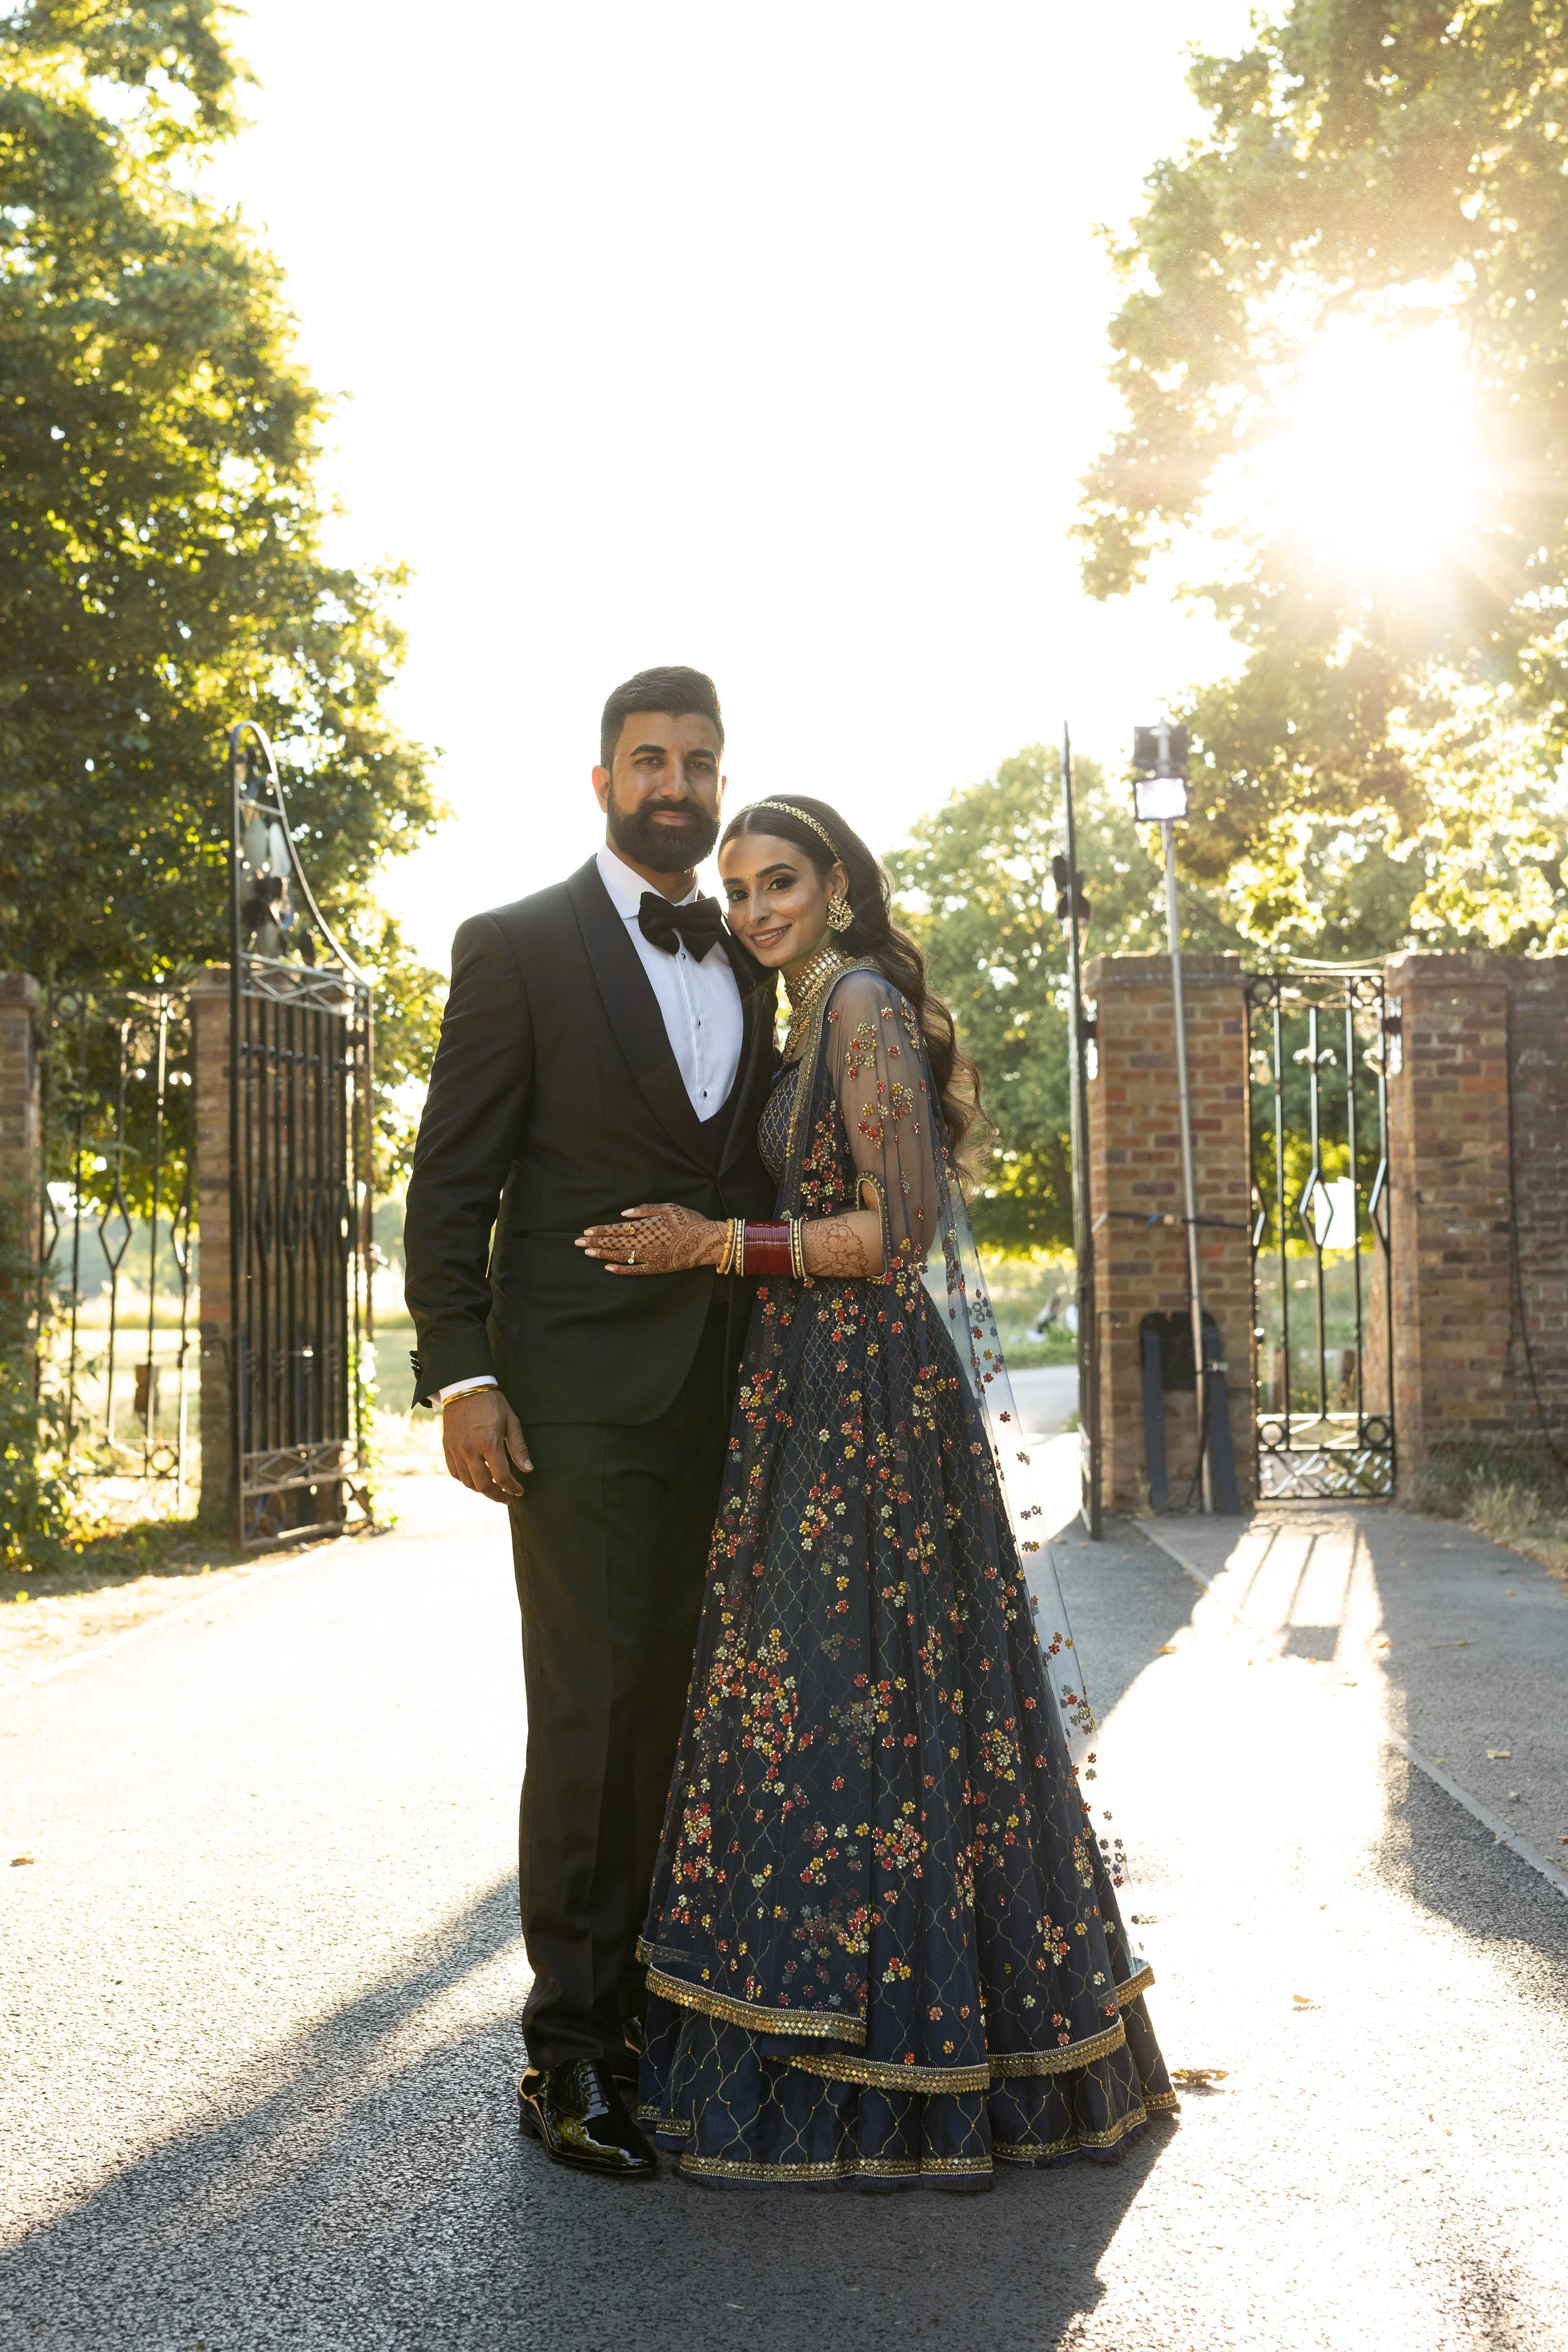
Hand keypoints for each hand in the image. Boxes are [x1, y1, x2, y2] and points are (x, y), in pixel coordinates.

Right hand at [442, 1388, 531, 1500]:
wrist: (464, 1387)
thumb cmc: (491, 1403)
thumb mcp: (511, 1421)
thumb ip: (518, 1448)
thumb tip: (528, 1469)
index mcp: (489, 1443)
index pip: (502, 1476)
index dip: (512, 1488)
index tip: (519, 1491)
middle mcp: (470, 1449)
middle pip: (483, 1485)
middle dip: (496, 1495)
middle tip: (506, 1498)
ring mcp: (456, 1449)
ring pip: (467, 1482)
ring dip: (481, 1490)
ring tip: (492, 1489)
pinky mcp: (447, 1447)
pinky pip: (454, 1472)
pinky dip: (465, 1480)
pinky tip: (475, 1479)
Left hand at [575, 1201, 724, 1275]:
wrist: (708, 1240)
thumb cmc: (689, 1220)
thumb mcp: (669, 1207)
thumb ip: (645, 1209)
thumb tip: (623, 1214)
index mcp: (647, 1225)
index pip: (618, 1229)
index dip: (601, 1231)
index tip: (587, 1232)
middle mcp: (645, 1242)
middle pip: (615, 1242)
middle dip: (596, 1242)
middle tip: (578, 1243)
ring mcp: (650, 1256)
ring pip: (621, 1256)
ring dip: (603, 1254)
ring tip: (588, 1253)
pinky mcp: (657, 1267)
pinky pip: (635, 1270)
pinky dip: (621, 1269)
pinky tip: (609, 1268)